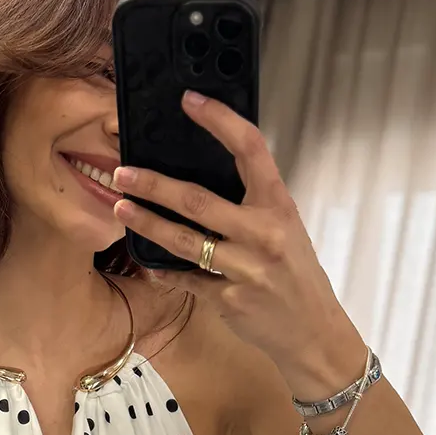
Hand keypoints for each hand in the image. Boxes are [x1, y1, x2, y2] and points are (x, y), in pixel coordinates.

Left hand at [112, 90, 365, 396]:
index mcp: (279, 206)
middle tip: (122, 172)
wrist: (314, 334)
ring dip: (147, 223)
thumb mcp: (287, 230)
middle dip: (153, 185)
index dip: (219, 120)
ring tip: (121, 207)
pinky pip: (187, 279)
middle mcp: (264, 233)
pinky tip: (147, 262)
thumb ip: (253, 205)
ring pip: (184, 241)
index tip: (190, 101)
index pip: (250, 149)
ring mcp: (245, 269)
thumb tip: (207, 177)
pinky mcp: (229, 300)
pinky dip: (164, 270)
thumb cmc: (297, 276)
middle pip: (198, 200)